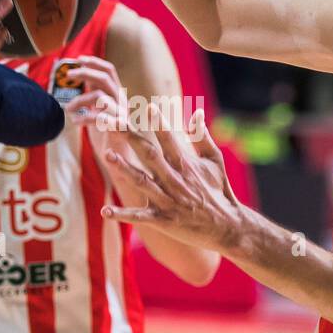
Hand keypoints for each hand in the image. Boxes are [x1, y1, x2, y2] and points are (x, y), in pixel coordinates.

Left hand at [62, 54, 124, 141]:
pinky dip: (85, 118)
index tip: (79, 58)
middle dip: (85, 73)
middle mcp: (122, 102)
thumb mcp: (99, 109)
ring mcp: (122, 115)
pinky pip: (100, 118)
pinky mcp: (118, 129)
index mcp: (118, 95)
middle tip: (68, 75)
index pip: (110, 71)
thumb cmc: (107, 135)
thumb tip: (86, 76)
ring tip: (68, 109)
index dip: (95, 62)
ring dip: (80, 100)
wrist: (121, 159)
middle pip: (106, 78)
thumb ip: (95, 92)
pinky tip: (75, 122)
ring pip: (101, 97)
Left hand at [99, 105, 245, 252]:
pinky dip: (122, 214)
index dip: (158, 122)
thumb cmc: (220, 191)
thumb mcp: (215, 161)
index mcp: (186, 164)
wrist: (227, 227)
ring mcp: (167, 200)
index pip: (169, 139)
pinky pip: (139, 217)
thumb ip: (202, 137)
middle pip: (148, 154)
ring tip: (107, 154)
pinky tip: (105, 210)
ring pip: (141, 181)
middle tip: (111, 120)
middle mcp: (174, 179)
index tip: (146, 106)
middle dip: (129, 136)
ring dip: (124, 168)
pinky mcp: (163, 220)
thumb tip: (197, 112)